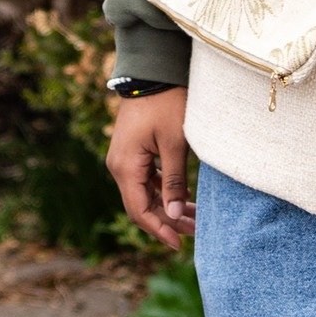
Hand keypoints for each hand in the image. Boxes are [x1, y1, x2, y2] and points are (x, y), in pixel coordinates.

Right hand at [104, 87, 193, 249]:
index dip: (159, 230)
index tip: (180, 243)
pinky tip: (184, 197)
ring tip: (194, 218)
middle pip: (141, 205)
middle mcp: (119, 166)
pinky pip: (146, 179)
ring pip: (144, 193)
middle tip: (195, 232)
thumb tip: (174, 214)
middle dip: (167, 220)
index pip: (139, 210)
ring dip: (167, 206)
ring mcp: (125, 158)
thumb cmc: (166, 104)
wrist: (152, 73)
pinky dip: (163, 190)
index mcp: (126, 166)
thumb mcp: (175, 143)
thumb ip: (174, 180)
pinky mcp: (133, 151)